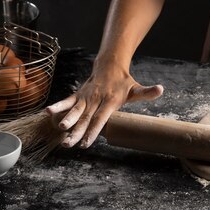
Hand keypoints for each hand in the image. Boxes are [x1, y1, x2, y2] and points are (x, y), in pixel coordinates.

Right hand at [45, 63, 162, 148]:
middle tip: (69, 144)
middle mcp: (96, 99)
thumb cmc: (124, 83)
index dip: (93, 130)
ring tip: (59, 130)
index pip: (101, 118)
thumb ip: (147, 92)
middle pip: (86, 117)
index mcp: (110, 101)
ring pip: (75, 110)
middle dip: (77, 131)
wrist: (109, 65)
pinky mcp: (79, 94)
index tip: (86, 143)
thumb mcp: (136, 89)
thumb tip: (161, 89)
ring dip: (66, 120)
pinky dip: (58, 106)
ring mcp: (86, 96)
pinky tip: (48, 113)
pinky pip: (67, 101)